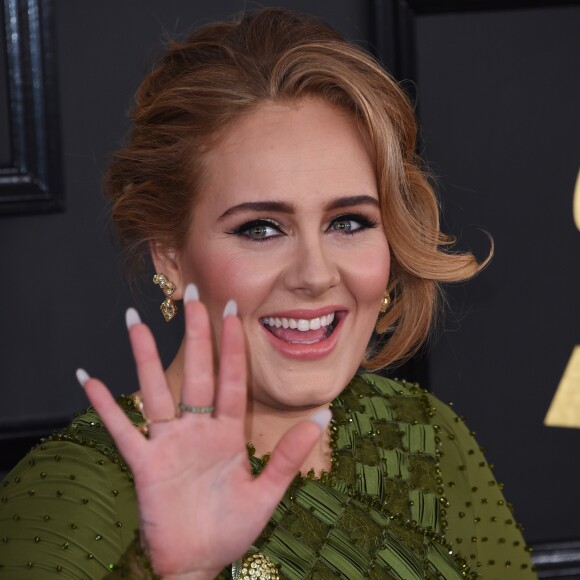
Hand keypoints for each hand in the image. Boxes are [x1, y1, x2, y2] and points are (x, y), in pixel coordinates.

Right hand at [79, 285, 328, 578]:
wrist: (198, 564)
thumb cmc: (231, 529)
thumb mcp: (266, 493)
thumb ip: (289, 455)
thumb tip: (324, 416)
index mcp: (227, 433)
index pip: (230, 379)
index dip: (232, 346)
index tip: (233, 311)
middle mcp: (197, 430)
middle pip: (195, 373)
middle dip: (194, 334)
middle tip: (190, 295)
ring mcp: (169, 444)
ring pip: (155, 391)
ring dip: (144, 358)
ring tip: (135, 323)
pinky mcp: (145, 465)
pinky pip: (123, 431)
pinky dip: (105, 408)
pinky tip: (90, 380)